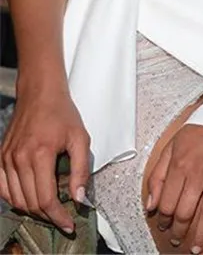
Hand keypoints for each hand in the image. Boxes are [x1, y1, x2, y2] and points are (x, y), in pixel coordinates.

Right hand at [0, 87, 89, 233]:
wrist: (40, 94)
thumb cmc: (62, 113)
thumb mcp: (80, 138)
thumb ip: (81, 170)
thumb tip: (79, 198)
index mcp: (40, 154)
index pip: (46, 199)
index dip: (58, 216)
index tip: (69, 223)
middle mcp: (19, 159)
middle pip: (30, 203)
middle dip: (48, 215)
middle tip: (62, 217)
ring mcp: (7, 159)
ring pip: (16, 200)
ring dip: (32, 210)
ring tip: (49, 209)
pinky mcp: (0, 158)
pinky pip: (3, 189)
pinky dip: (15, 199)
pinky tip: (29, 198)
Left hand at [146, 124, 202, 252]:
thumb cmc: (199, 129)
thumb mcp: (172, 145)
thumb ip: (158, 174)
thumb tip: (149, 204)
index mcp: (180, 166)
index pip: (166, 202)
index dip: (162, 218)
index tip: (162, 224)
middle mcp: (198, 173)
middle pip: (185, 212)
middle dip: (178, 230)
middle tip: (176, 239)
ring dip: (201, 234)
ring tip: (195, 248)